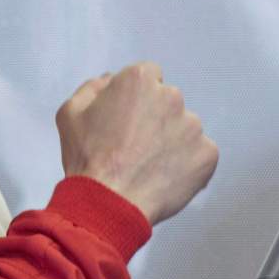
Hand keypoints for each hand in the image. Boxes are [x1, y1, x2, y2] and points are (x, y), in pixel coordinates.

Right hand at [56, 61, 217, 224]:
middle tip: (135, 145)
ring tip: (148, 166)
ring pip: (184, 128)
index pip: (148, 76)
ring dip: (171, 140)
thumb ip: (92, 88)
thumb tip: (109, 80)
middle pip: (167, 101)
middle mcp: (171, 96)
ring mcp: (193, 126)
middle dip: (155, 117)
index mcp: (139, 79)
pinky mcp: (208, 154)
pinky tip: (164, 177)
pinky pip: (199, 154)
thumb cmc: (86, 156)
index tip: (127, 119)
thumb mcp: (70, 112)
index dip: (136, 98)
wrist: (108, 202)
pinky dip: (186, 164)